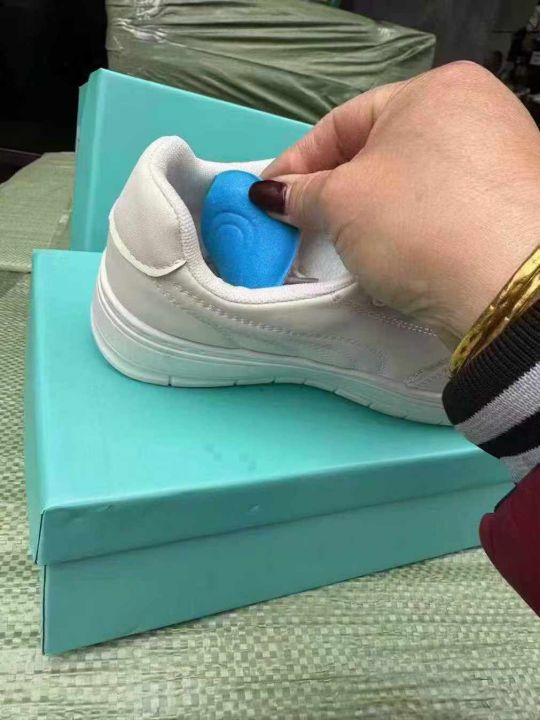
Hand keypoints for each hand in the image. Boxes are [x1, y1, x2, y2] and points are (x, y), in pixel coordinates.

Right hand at [250, 62, 539, 342]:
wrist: (506, 290)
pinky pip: (437, 210)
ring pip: (408, 185)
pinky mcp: (508, 209)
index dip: (297, 161)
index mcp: (436, 90)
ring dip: (367, 214)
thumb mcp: (342, 202)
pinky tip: (388, 255)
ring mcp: (498, 162)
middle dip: (333, 190)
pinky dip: (405, 229)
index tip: (266, 196)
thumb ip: (301, 193)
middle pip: (379, 153)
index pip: (343, 122)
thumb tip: (272, 195)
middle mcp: (475, 115)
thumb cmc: (416, 223)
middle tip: (299, 221)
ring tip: (339, 243)